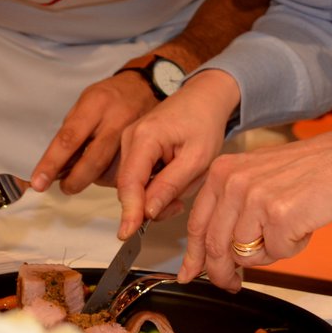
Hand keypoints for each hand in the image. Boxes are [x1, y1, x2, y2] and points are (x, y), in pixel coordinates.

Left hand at [30, 71, 158, 193]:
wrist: (145, 87)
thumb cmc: (108, 96)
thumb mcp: (85, 102)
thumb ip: (71, 131)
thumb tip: (55, 165)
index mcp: (95, 104)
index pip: (69, 138)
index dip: (52, 163)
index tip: (39, 182)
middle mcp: (116, 120)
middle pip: (93, 160)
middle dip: (75, 180)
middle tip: (65, 187)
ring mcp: (133, 135)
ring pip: (110, 170)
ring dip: (91, 179)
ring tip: (82, 176)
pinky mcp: (143, 147)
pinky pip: (123, 171)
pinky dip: (109, 177)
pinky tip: (102, 172)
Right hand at [115, 69, 238, 239]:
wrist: (204, 98)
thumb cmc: (204, 122)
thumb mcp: (197, 159)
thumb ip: (170, 185)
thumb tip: (147, 212)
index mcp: (144, 137)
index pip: (129, 182)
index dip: (129, 211)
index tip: (127, 234)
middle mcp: (130, 137)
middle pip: (130, 186)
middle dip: (152, 203)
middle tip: (180, 203)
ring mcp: (129, 141)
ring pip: (135, 184)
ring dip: (157, 193)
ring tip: (184, 181)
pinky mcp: (134, 146)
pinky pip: (139, 176)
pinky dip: (156, 184)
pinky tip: (175, 175)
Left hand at [177, 131, 331, 290]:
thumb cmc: (303, 172)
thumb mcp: (254, 177)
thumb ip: (231, 208)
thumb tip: (211, 254)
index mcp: (223, 171)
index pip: (197, 222)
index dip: (194, 255)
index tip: (189, 273)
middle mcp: (234, 181)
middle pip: (215, 245)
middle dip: (221, 273)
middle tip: (231, 284)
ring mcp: (255, 197)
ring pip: (244, 254)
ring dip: (266, 254)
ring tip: (286, 231)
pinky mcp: (279, 215)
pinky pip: (275, 253)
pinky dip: (290, 248)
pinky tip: (301, 227)